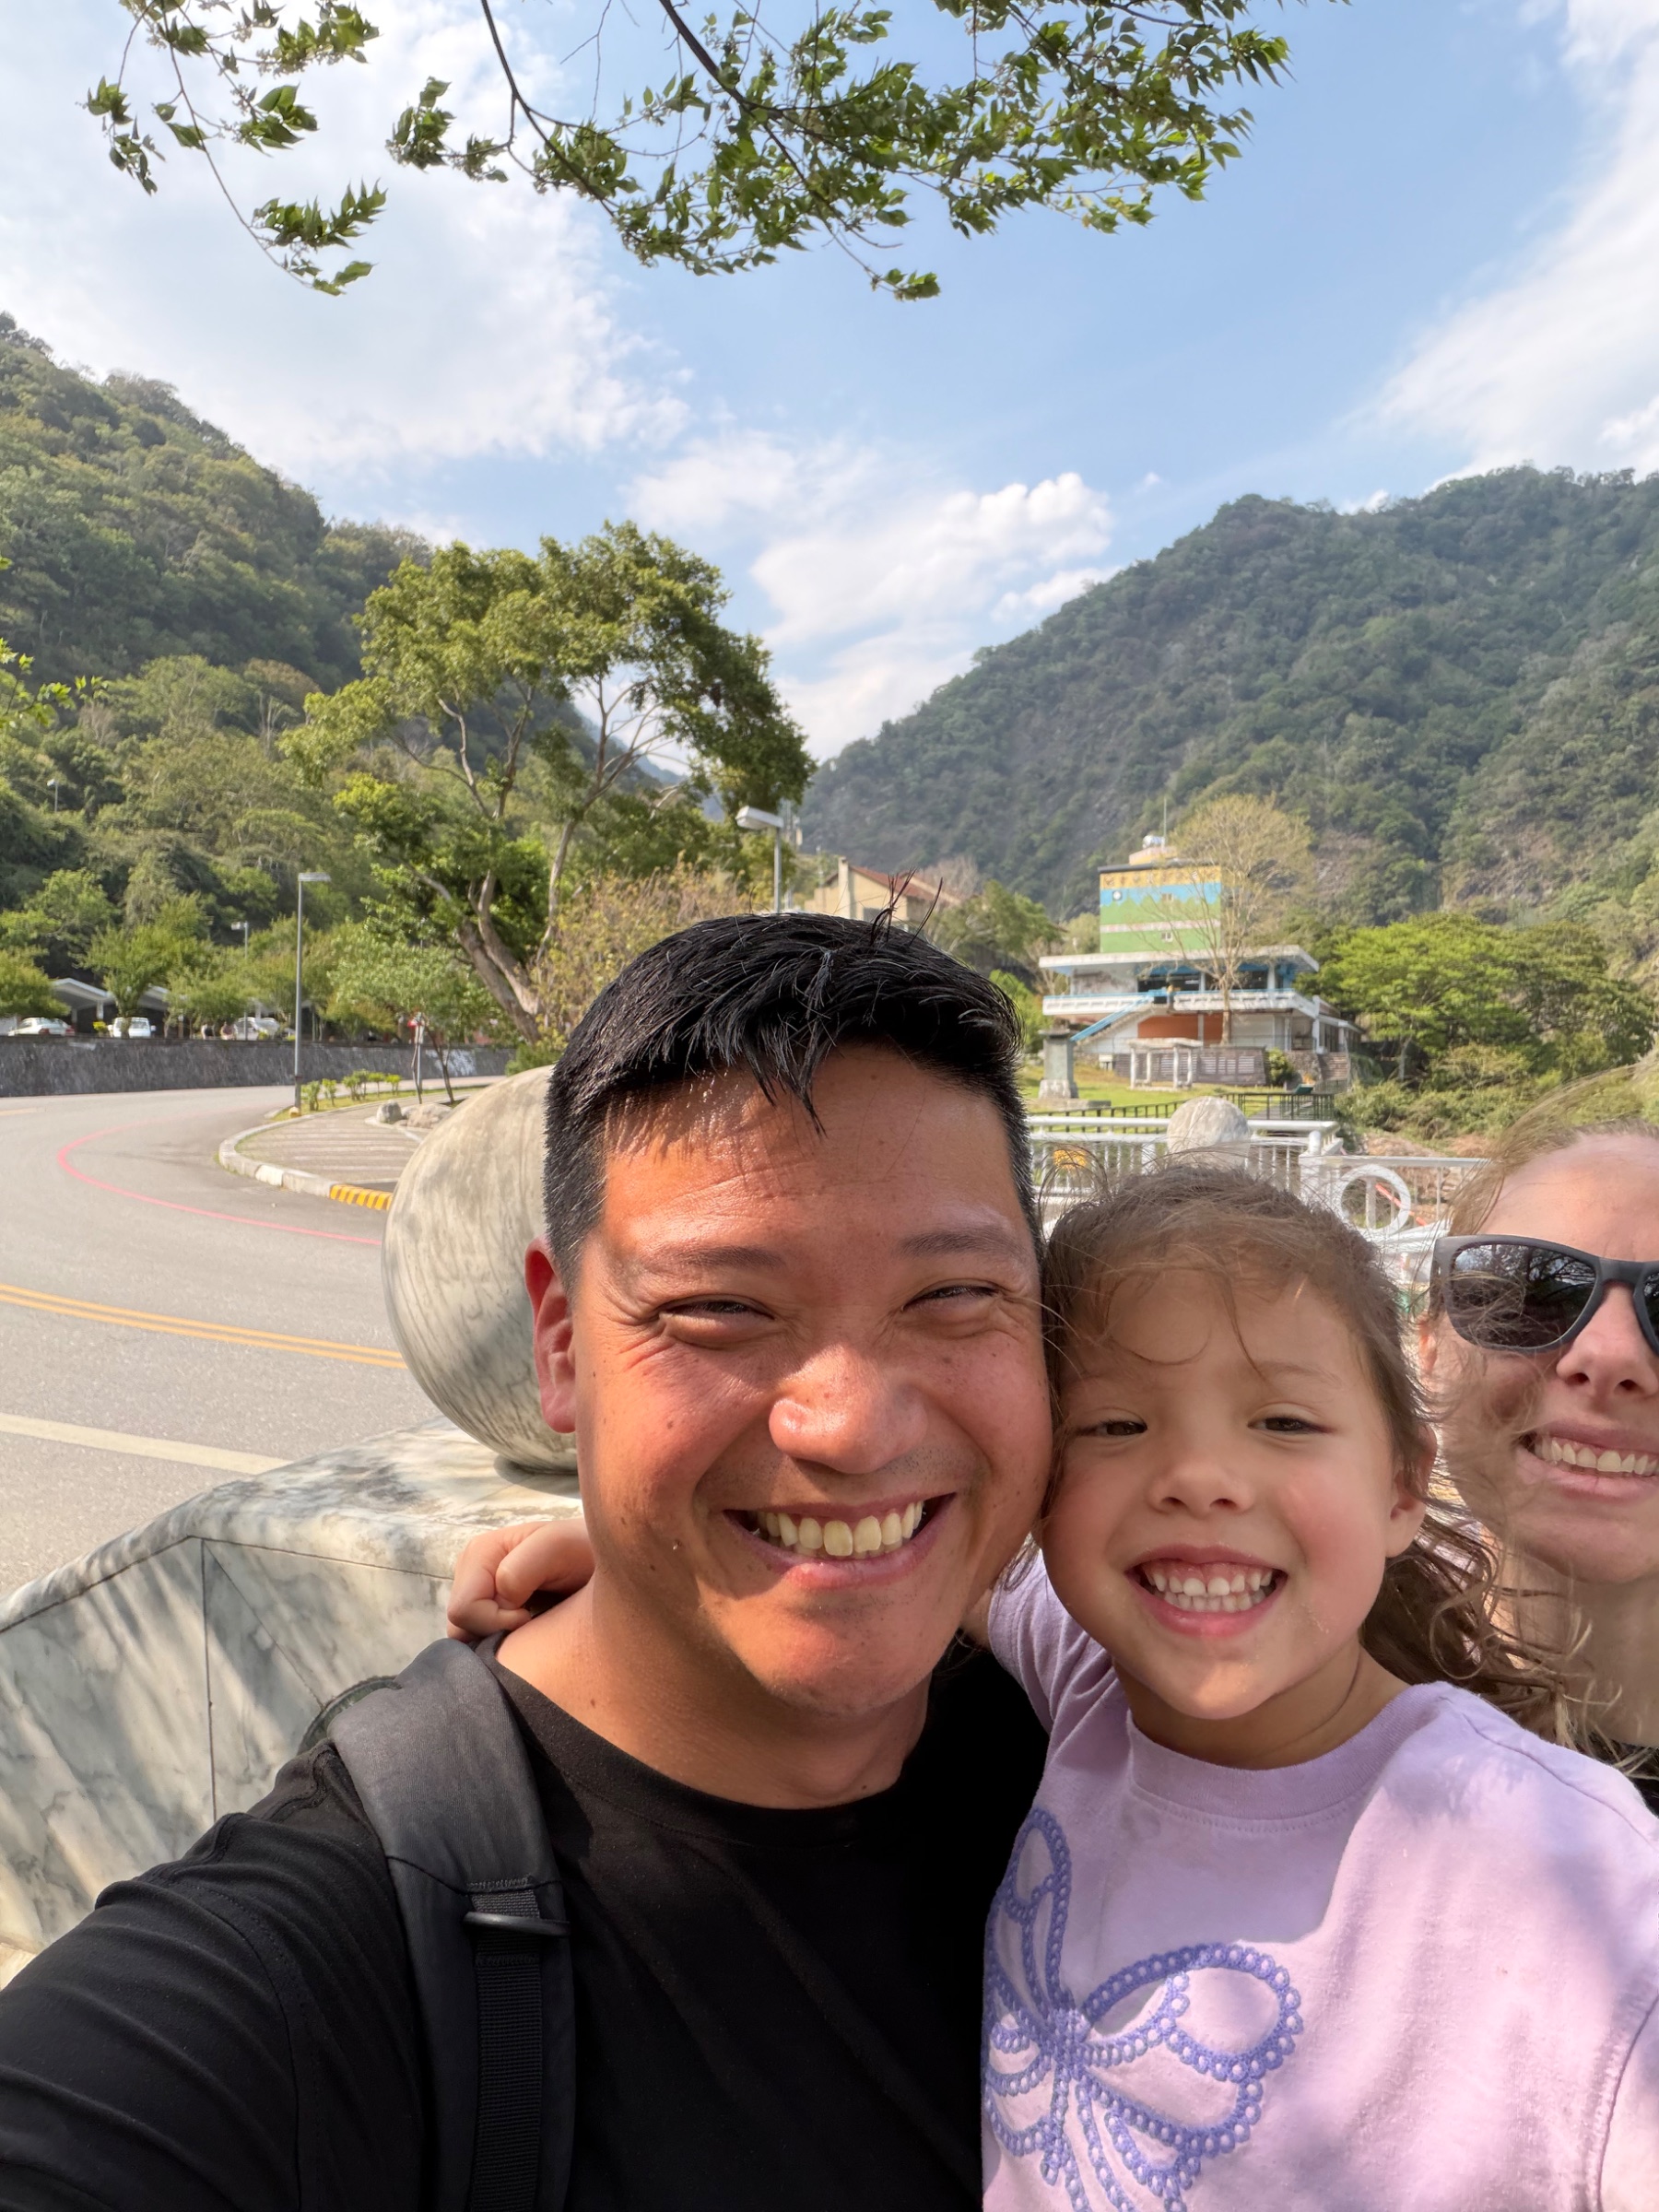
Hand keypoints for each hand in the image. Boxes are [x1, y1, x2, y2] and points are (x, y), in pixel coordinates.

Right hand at [446, 1516, 595, 1641]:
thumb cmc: (585, 1551)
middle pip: (459, 1627)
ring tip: (533, 1622)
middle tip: (532, 1620)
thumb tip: (500, 1599)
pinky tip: (530, 1629)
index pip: (462, 1610)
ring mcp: (478, 1594)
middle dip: (495, 1631)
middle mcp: (471, 1573)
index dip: (496, 1621)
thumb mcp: (560, 1547)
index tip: (530, 1615)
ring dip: (499, 1638)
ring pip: (468, 1638)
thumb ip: (523, 1567)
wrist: (607, 1564)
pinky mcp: (489, 1613)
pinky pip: (480, 1642)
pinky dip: (503, 1642)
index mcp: (479, 1554)